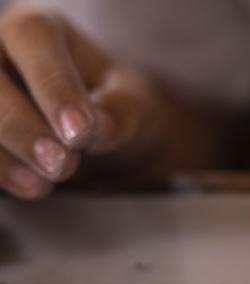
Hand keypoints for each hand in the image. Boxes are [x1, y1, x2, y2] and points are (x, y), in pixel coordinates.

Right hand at [0, 4, 159, 198]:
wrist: (97, 131)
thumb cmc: (112, 102)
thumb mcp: (134, 101)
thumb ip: (122, 110)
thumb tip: (102, 131)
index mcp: (38, 27)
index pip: (34, 39)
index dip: (54, 86)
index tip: (80, 133)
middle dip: (21, 126)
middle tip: (60, 165)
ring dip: (1, 156)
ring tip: (42, 185)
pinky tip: (27, 187)